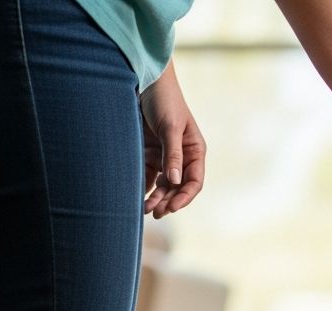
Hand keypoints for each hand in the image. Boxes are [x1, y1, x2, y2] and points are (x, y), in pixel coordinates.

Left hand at [139, 62, 205, 218]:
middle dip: (168, 201)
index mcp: (195, 151)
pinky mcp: (149, 152)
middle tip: (155, 213)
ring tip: (145, 209)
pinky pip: (148, 175)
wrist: (143, 77)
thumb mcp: (170, 127)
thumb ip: (173, 155)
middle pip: (178, 187)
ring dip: (155, 197)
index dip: (184, 197)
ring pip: (163, 184)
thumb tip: (174, 183)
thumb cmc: (163, 99)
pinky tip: (136, 195)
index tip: (171, 207)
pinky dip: (144, 186)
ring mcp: (165, 155)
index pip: (194, 182)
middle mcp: (182, 156)